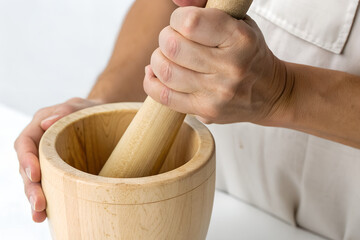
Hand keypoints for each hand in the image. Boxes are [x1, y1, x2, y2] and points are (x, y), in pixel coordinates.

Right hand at [14, 97, 102, 221]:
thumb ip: (66, 110)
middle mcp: (39, 145)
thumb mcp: (81, 106)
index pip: (25, 143)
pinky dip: (49, 199)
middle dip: (31, 187)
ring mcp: (47, 160)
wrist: (103, 119)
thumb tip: (46, 123)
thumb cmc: (90, 111)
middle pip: (27, 167)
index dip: (26, 160)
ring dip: (36, 198)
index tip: (35, 175)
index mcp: (39, 126)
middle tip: (39, 204)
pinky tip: (48, 214)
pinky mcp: (57, 172)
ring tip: (40, 215)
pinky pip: (49, 185)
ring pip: (35, 181)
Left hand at [144, 6, 291, 123]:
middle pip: (172, 47)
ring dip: (159, 60)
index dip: (178, 19)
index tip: (183, 23)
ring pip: (165, 71)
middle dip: (166, 39)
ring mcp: (218, 93)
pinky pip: (164, 96)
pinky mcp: (206, 110)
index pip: (189, 23)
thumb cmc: (248, 53)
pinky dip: (152, 82)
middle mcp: (230, 67)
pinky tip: (157, 75)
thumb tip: (176, 2)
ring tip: (169, 58)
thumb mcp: (238, 22)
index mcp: (240, 39)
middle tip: (174, 41)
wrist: (270, 93)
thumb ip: (206, 7)